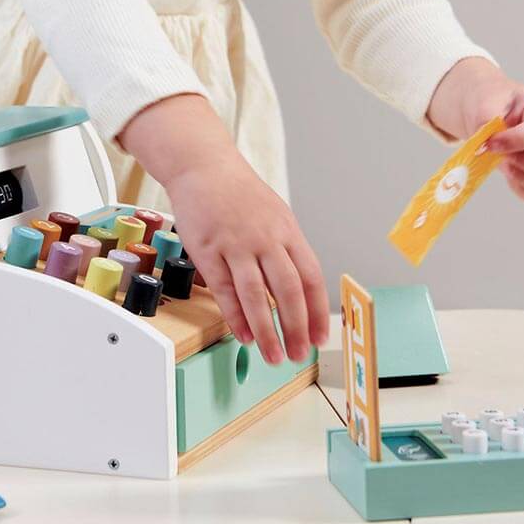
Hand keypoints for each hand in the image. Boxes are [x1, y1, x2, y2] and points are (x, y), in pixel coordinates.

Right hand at [164, 148, 329, 363]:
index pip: (311, 278)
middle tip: (297, 354)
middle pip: (287, 291)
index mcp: (287, 232)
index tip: (319, 337)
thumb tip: (300, 293)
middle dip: (295, 328)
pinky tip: (243, 334)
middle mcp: (265, 239)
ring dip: (266, 331)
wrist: (204, 168)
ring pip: (256, 295)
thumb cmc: (240, 195)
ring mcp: (236, 244)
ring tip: (272, 355)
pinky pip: (224, 290)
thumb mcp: (276, 216)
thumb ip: (287, 251)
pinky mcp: (208, 249)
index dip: (317, 312)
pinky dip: (236, 316)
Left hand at [427, 57, 523, 202]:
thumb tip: (488, 146)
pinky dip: (523, 189)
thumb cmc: (491, 103)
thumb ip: (486, 120)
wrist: (487, 111)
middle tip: (503, 156)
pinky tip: (508, 173)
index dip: (517, 141)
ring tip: (504, 164)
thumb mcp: (485, 102)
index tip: (491, 143)